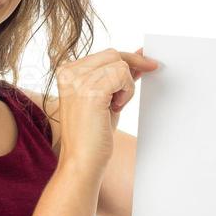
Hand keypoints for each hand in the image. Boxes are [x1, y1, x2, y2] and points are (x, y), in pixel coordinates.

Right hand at [54, 46, 160, 174]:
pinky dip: (127, 92)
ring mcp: (78, 80)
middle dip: (131, 69)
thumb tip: (139, 56)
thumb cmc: (93, 134)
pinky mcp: (90, 90)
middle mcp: (69, 72)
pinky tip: (115, 108)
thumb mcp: (107, 97)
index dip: (128, 60)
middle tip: (132, 91)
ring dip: (127, 87)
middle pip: (113, 54)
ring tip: (114, 106)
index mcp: (67, 71)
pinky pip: (123, 75)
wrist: (82, 161)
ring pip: (120, 64)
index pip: (105, 54)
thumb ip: (117, 76)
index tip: (148, 65)